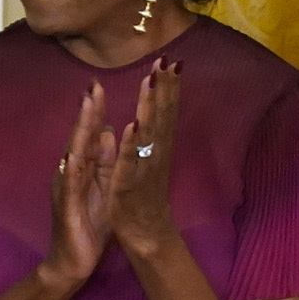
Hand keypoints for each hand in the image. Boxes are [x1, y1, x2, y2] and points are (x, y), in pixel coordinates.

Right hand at [39, 80, 111, 291]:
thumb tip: (109, 133)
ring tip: (90, 100)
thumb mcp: (103, 191)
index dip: (96, 112)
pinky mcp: (69, 199)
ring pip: (75, 147)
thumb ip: (105, 163)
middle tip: (95, 83)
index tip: (102, 88)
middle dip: (88, 110)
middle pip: (80, 136)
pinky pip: (78, 173)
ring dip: (83, 124)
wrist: (71, 263)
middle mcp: (70, 173)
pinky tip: (95, 139)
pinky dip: (86, 153)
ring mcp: (67, 185)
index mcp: (81, 171)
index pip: (89, 136)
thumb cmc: (88, 230)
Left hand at [101, 59, 182, 254]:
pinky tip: (133, 126)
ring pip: (149, 136)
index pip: (163, 114)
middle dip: (163, 89)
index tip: (169, 60)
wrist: (147, 239)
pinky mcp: (129, 188)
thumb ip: (141, 146)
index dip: (167, 89)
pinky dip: (132, 146)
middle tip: (167, 60)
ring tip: (152, 81)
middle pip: (162, 118)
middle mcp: (156, 157)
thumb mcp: (142, 169)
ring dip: (150, 108)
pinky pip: (130, 165)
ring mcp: (144, 172)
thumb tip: (138, 122)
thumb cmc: (142, 203)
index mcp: (156, 151)